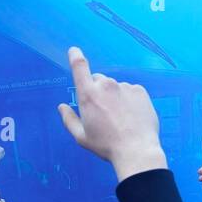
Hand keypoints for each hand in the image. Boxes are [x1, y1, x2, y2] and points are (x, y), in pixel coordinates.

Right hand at [58, 47, 164, 181]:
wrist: (137, 150)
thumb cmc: (106, 145)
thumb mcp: (82, 137)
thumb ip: (69, 119)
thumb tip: (62, 107)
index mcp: (89, 94)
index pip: (79, 67)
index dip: (75, 56)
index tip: (74, 51)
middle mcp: (106, 85)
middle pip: (98, 81)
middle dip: (98, 91)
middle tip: (103, 112)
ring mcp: (125, 86)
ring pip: (115, 88)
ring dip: (115, 97)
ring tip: (120, 118)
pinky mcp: (140, 91)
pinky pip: (130, 91)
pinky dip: (129, 100)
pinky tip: (132, 116)